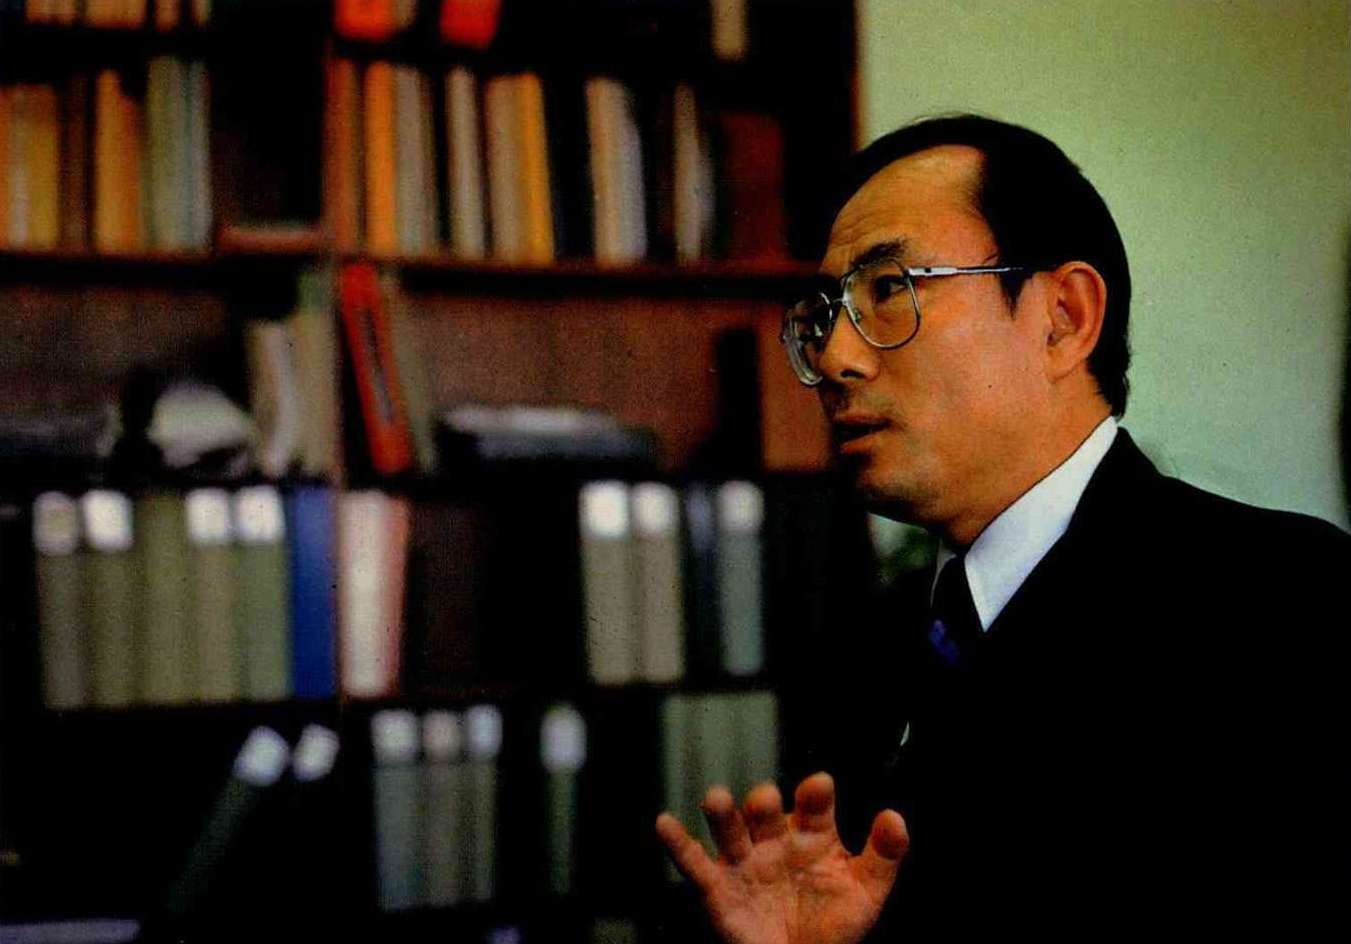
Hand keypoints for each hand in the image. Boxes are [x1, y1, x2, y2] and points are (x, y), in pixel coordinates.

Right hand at [655, 772, 908, 943]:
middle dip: (765, 802)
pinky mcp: (718, 889)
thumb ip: (884, 855)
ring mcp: (745, 863)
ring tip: (717, 800)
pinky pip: (694, 863)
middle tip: (766, 803)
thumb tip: (894, 816)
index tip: (819, 787)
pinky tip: (664, 823)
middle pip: (765, 810)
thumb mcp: (866, 894)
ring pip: (730, 829)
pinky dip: (677, 843)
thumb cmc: (833, 931)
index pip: (813, 806)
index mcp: (813, 836)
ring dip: (723, 812)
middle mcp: (775, 841)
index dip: (814, 794)